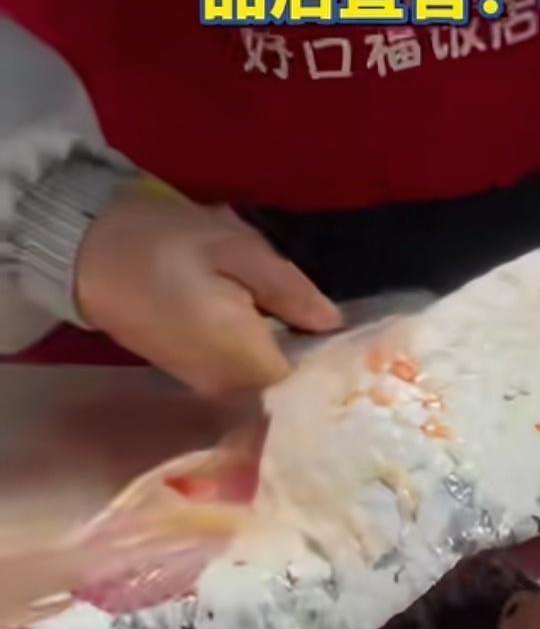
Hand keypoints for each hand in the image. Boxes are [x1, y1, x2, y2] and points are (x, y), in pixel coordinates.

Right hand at [74, 185, 340, 397]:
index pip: (310, 382)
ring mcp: (206, 384)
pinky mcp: (191, 375)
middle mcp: (228, 385)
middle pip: (290, 386)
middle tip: (341, 325)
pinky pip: (241, 373)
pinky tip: (272, 324)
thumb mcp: (235, 247)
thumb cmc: (163, 242)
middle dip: (315, 358)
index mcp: (244, 358)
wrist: (87, 252)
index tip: (364, 342)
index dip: (337, 362)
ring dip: (287, 353)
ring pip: (266, 380)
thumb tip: (332, 321)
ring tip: (310, 321)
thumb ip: (288, 289)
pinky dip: (260, 352)